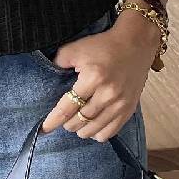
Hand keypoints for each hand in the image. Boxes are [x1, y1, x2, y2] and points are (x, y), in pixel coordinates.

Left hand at [39, 9, 159, 141]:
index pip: (68, 107)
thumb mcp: (75, 48)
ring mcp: (120, 104)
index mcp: (93, 78)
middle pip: (80, 120)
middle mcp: (107, 94)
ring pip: (94, 129)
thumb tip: (48, 78)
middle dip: (67, 123)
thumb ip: (58, 62)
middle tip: (64, 119)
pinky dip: (98, 134)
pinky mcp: (129, 108)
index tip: (44, 129)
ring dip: (81, 130)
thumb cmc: (103, 46)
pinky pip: (111, 131)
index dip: (54, 120)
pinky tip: (93, 128)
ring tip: (76, 124)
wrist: (135, 44)